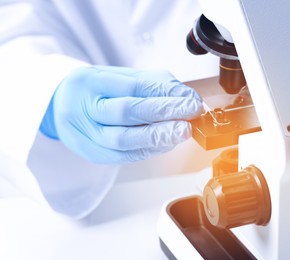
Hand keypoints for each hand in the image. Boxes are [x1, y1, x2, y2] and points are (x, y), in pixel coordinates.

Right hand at [39, 66, 203, 162]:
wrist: (62, 107)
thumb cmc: (97, 90)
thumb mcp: (121, 77)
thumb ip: (154, 85)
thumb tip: (187, 98)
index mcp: (90, 81)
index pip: (133, 87)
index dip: (165, 95)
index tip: (191, 100)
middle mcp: (83, 108)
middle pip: (126, 113)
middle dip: (163, 115)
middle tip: (190, 117)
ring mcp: (85, 134)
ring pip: (123, 139)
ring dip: (158, 137)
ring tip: (182, 132)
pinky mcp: (92, 154)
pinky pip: (124, 156)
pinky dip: (149, 149)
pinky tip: (166, 143)